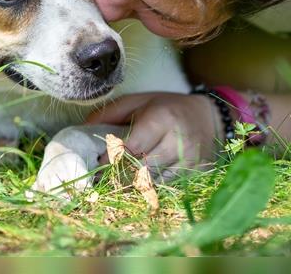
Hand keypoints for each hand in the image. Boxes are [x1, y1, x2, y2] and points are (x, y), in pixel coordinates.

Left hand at [85, 92, 223, 178]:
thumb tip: (82, 128)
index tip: (95, 167)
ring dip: (132, 187)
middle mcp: (177, 142)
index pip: (131, 146)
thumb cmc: (167, 107)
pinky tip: (137, 186)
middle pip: (141, 170)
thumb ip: (111, 113)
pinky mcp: (195, 175)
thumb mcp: (139, 100)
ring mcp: (188, 161)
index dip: (111, 159)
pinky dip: (149, 189)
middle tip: (99, 183)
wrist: (209, 118)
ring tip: (114, 187)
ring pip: (153, 183)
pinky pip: (165, 188)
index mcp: (162, 119)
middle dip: (118, 177)